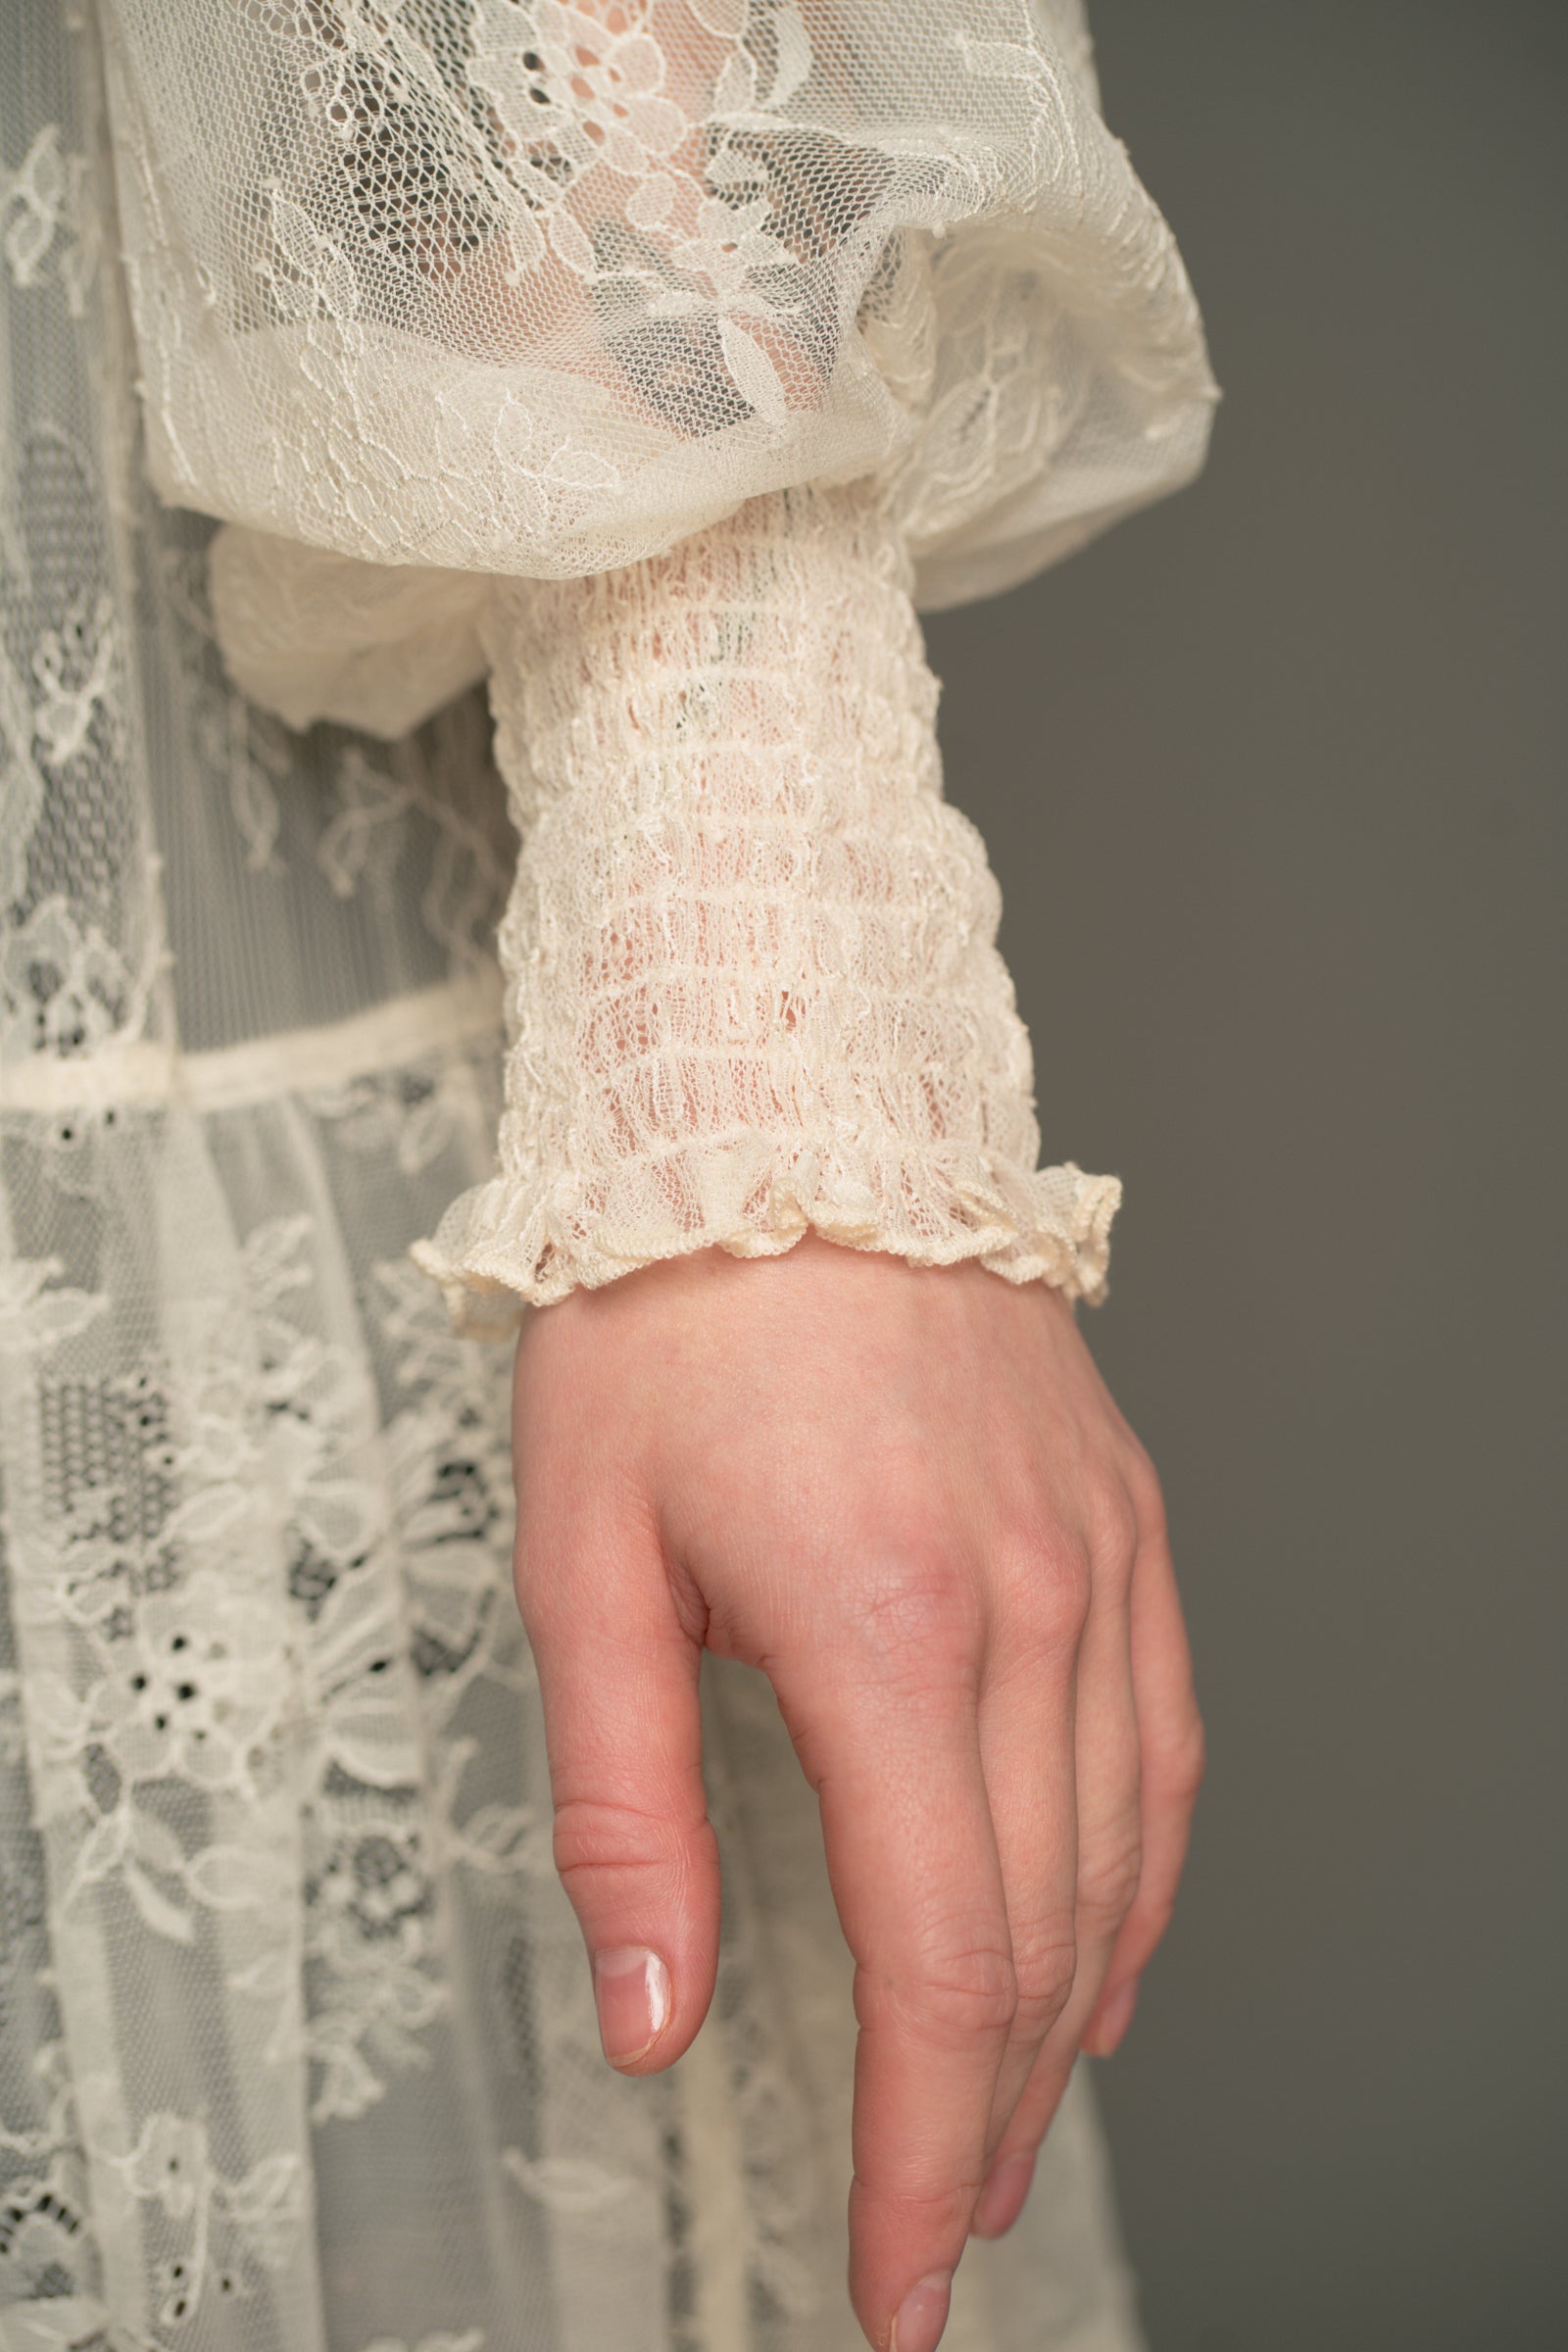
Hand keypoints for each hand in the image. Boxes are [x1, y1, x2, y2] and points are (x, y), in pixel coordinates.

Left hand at [511, 1235, 1202, 2351]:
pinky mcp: (1122, 1519)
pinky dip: (1140, 1873)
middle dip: (993, 2119)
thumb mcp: (585, 1555)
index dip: (929, 2148)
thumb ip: (623, 1804)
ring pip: (1126, 1851)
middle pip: (1047, 1933)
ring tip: (1012, 2126)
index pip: (944, 1957)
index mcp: (887, 1622)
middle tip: (941, 2232)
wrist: (790, 1103)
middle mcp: (1031, 1602)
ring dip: (1074, 2020)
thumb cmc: (667, 1309)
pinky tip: (1106, 1941)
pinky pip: (1163, 1738)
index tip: (900, 2274)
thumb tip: (654, 2015)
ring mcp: (1100, 1557)